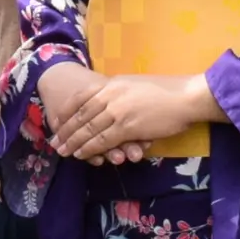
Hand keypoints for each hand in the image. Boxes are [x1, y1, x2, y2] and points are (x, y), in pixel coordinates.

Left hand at [48, 73, 213, 164]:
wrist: (185, 97)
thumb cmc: (165, 91)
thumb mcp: (136, 85)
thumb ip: (119, 92)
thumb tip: (108, 99)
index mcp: (112, 83)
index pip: (81, 96)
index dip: (67, 110)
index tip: (57, 121)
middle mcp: (110, 95)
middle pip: (81, 115)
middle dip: (66, 130)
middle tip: (54, 142)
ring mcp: (117, 110)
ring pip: (88, 129)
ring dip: (74, 142)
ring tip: (63, 151)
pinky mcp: (127, 127)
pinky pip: (103, 140)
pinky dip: (90, 149)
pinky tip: (82, 154)